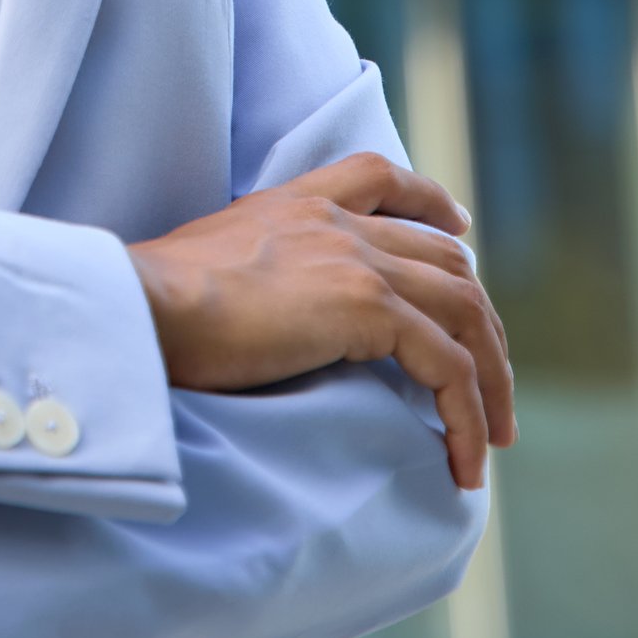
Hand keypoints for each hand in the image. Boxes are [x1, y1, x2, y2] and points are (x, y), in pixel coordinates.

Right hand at [128, 151, 515, 490]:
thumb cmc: (154, 306)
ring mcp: (355, 260)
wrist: (146, 307)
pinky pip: (449, 366)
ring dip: (491, 377)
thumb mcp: (206, 269)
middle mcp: (333, 222)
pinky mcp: (366, 307)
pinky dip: (468, 415)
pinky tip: (464, 462)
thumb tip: (252, 320)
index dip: (428, 200)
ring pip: (465, 310)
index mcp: (292, 206)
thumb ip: (247, 278)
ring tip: (491, 437)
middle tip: (491, 376)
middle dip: (481, 319)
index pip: (377, 175)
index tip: (459, 229)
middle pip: (445, 258)